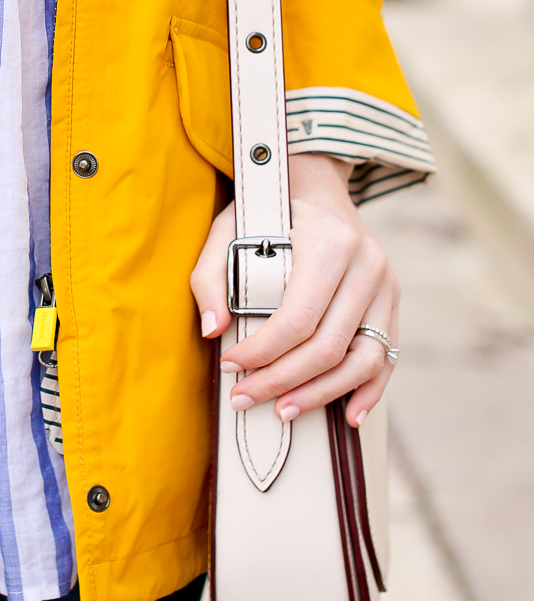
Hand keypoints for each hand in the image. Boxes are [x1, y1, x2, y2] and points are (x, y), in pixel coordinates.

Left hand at [189, 153, 398, 429]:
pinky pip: (387, 355)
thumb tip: (212, 330)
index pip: (298, 318)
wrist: (316, 185)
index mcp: (329, 243)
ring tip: (284, 411)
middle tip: (245, 398)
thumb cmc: (267, 209)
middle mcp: (367, 264)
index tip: (230, 367)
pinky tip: (348, 415)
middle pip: (329, 345)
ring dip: (323, 394)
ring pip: (364, 359)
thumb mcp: (228, 227)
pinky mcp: (391, 301)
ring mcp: (386, 284)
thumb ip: (210, 275)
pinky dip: (370, 390)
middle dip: (283, 380)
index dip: (262, 352)